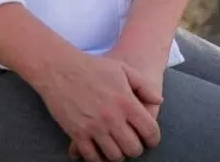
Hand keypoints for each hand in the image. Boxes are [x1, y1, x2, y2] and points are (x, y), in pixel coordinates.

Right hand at [31, 50, 161, 161]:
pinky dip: (98, 158)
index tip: (149, 138)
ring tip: (116, 146)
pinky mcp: (77, 134)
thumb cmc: (92, 67)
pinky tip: (99, 149)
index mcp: (126, 102)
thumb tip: (159, 100)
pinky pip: (92, 157)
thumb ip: (143, 85)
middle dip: (136, 148)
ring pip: (114, 156)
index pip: (149, 130)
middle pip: (133, 148)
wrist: (60, 69)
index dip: (153, 138)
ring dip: (118, 154)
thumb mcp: (123, 69)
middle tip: (132, 142)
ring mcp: (94, 128)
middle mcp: (112, 118)